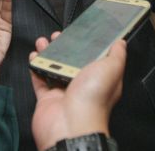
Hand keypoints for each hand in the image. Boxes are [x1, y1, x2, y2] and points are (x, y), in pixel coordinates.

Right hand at [30, 34, 125, 150]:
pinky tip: (34, 55)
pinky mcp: (47, 98)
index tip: (78, 31)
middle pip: (70, 61)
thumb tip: (121, 42)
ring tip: (42, 41)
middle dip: (63, 46)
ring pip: (53, 67)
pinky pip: (39, 79)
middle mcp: (82, 85)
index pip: (93, 57)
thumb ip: (117, 54)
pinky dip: (35, 66)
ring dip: (47, 53)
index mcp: (99, 78)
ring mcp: (63, 91)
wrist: (70, 125)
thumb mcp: (112, 69)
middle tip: (56, 35)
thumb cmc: (94, 98)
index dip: (86, 43)